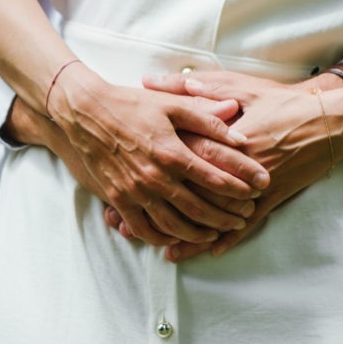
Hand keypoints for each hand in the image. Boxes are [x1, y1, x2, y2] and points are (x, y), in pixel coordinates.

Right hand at [48, 64, 269, 245]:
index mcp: (171, 152)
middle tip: (243, 218)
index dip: (239, 188)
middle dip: (226, 217)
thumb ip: (207, 119)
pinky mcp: (118, 199)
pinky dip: (162, 238)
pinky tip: (175, 239)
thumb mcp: (172, 104)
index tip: (257, 191)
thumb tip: (240, 134)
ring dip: (199, 233)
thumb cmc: (131, 104)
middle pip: (199, 208)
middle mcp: (155, 177)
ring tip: (216, 234)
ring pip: (173, 224)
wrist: (85, 112)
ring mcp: (135, 192)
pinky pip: (143, 228)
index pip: (214, 178)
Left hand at [142, 70, 342, 258]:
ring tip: (167, 251)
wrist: (329, 120)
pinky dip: (229, 238)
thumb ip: (193, 87)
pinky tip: (212, 251)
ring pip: (215, 217)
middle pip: (190, 195)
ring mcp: (253, 187)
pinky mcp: (272, 198)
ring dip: (191, 236)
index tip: (124, 185)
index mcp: (220, 138)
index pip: (180, 159)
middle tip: (131, 229)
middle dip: (160, 214)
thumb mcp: (238, 86)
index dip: (150, 174)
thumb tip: (151, 81)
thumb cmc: (282, 100)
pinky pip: (247, 224)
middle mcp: (233, 167)